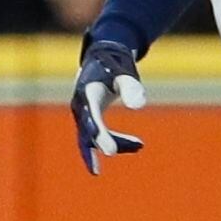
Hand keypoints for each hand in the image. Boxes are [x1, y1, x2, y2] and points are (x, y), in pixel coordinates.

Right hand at [73, 39, 145, 175]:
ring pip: (95, 137)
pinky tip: (137, 145)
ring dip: (116, 143)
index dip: (99, 134)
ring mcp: (83, 114)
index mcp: (87, 93)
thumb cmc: (115, 65)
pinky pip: (101, 134)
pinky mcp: (90, 119)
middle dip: (99, 145)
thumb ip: (131, 87)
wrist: (102, 59)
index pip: (91, 117)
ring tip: (139, 146)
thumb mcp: (125, 73)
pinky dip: (117, 140)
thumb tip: (139, 105)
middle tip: (106, 160)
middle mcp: (81, 106)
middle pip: (87, 132)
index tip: (109, 150)